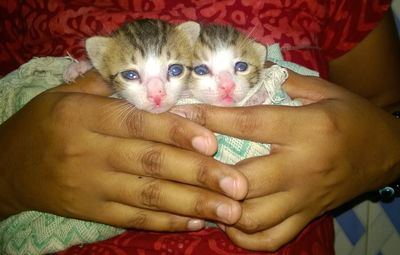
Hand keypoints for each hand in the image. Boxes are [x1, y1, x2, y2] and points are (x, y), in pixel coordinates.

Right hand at [0, 70, 247, 230]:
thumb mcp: (66, 95)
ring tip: (228, 211)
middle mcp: (91, 153)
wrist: (8, 167)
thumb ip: (107, 86)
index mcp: (85, 117)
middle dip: (198, 175)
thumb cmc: (45, 123)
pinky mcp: (93, 211)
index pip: (138, 123)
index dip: (176, 133)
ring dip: (192, 204)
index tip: (213, 142)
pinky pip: (134, 218)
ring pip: (149, 196)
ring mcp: (93, 187)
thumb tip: (151, 76)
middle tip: (237, 185)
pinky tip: (195, 222)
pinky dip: (166, 222)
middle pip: (152, 163)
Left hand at [172, 71, 399, 249]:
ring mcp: (304, 197)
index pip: (247, 125)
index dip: (208, 119)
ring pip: (253, 217)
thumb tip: (246, 76)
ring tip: (203, 193)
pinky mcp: (308, 216)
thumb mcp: (323, 90)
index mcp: (306, 128)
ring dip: (221, 209)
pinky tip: (228, 220)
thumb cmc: (351, 117)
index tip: (178, 115)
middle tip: (184, 162)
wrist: (387, 151)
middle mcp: (303, 166)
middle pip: (243, 179)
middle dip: (207, 173)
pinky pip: (271, 238)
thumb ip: (285, 82)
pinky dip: (244, 236)